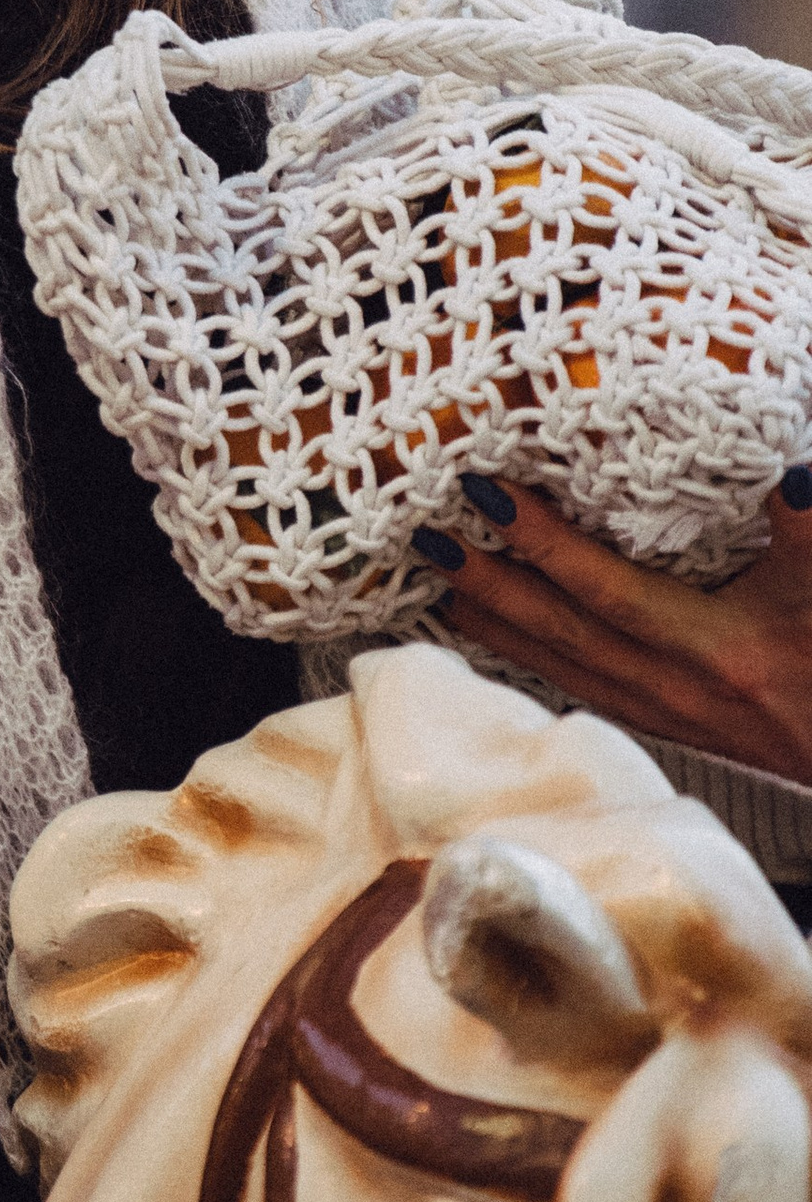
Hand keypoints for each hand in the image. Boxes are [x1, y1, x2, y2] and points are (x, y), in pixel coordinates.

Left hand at [428, 467, 811, 785]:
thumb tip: (793, 476)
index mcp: (716, 650)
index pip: (608, 590)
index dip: (544, 543)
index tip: (486, 494)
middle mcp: (676, 688)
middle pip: (561, 632)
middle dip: (488, 583)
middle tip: (426, 537)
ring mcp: (664, 714)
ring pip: (559, 665)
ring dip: (493, 622)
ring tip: (436, 579)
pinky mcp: (663, 724)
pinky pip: (576, 686)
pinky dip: (525, 657)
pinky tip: (494, 634)